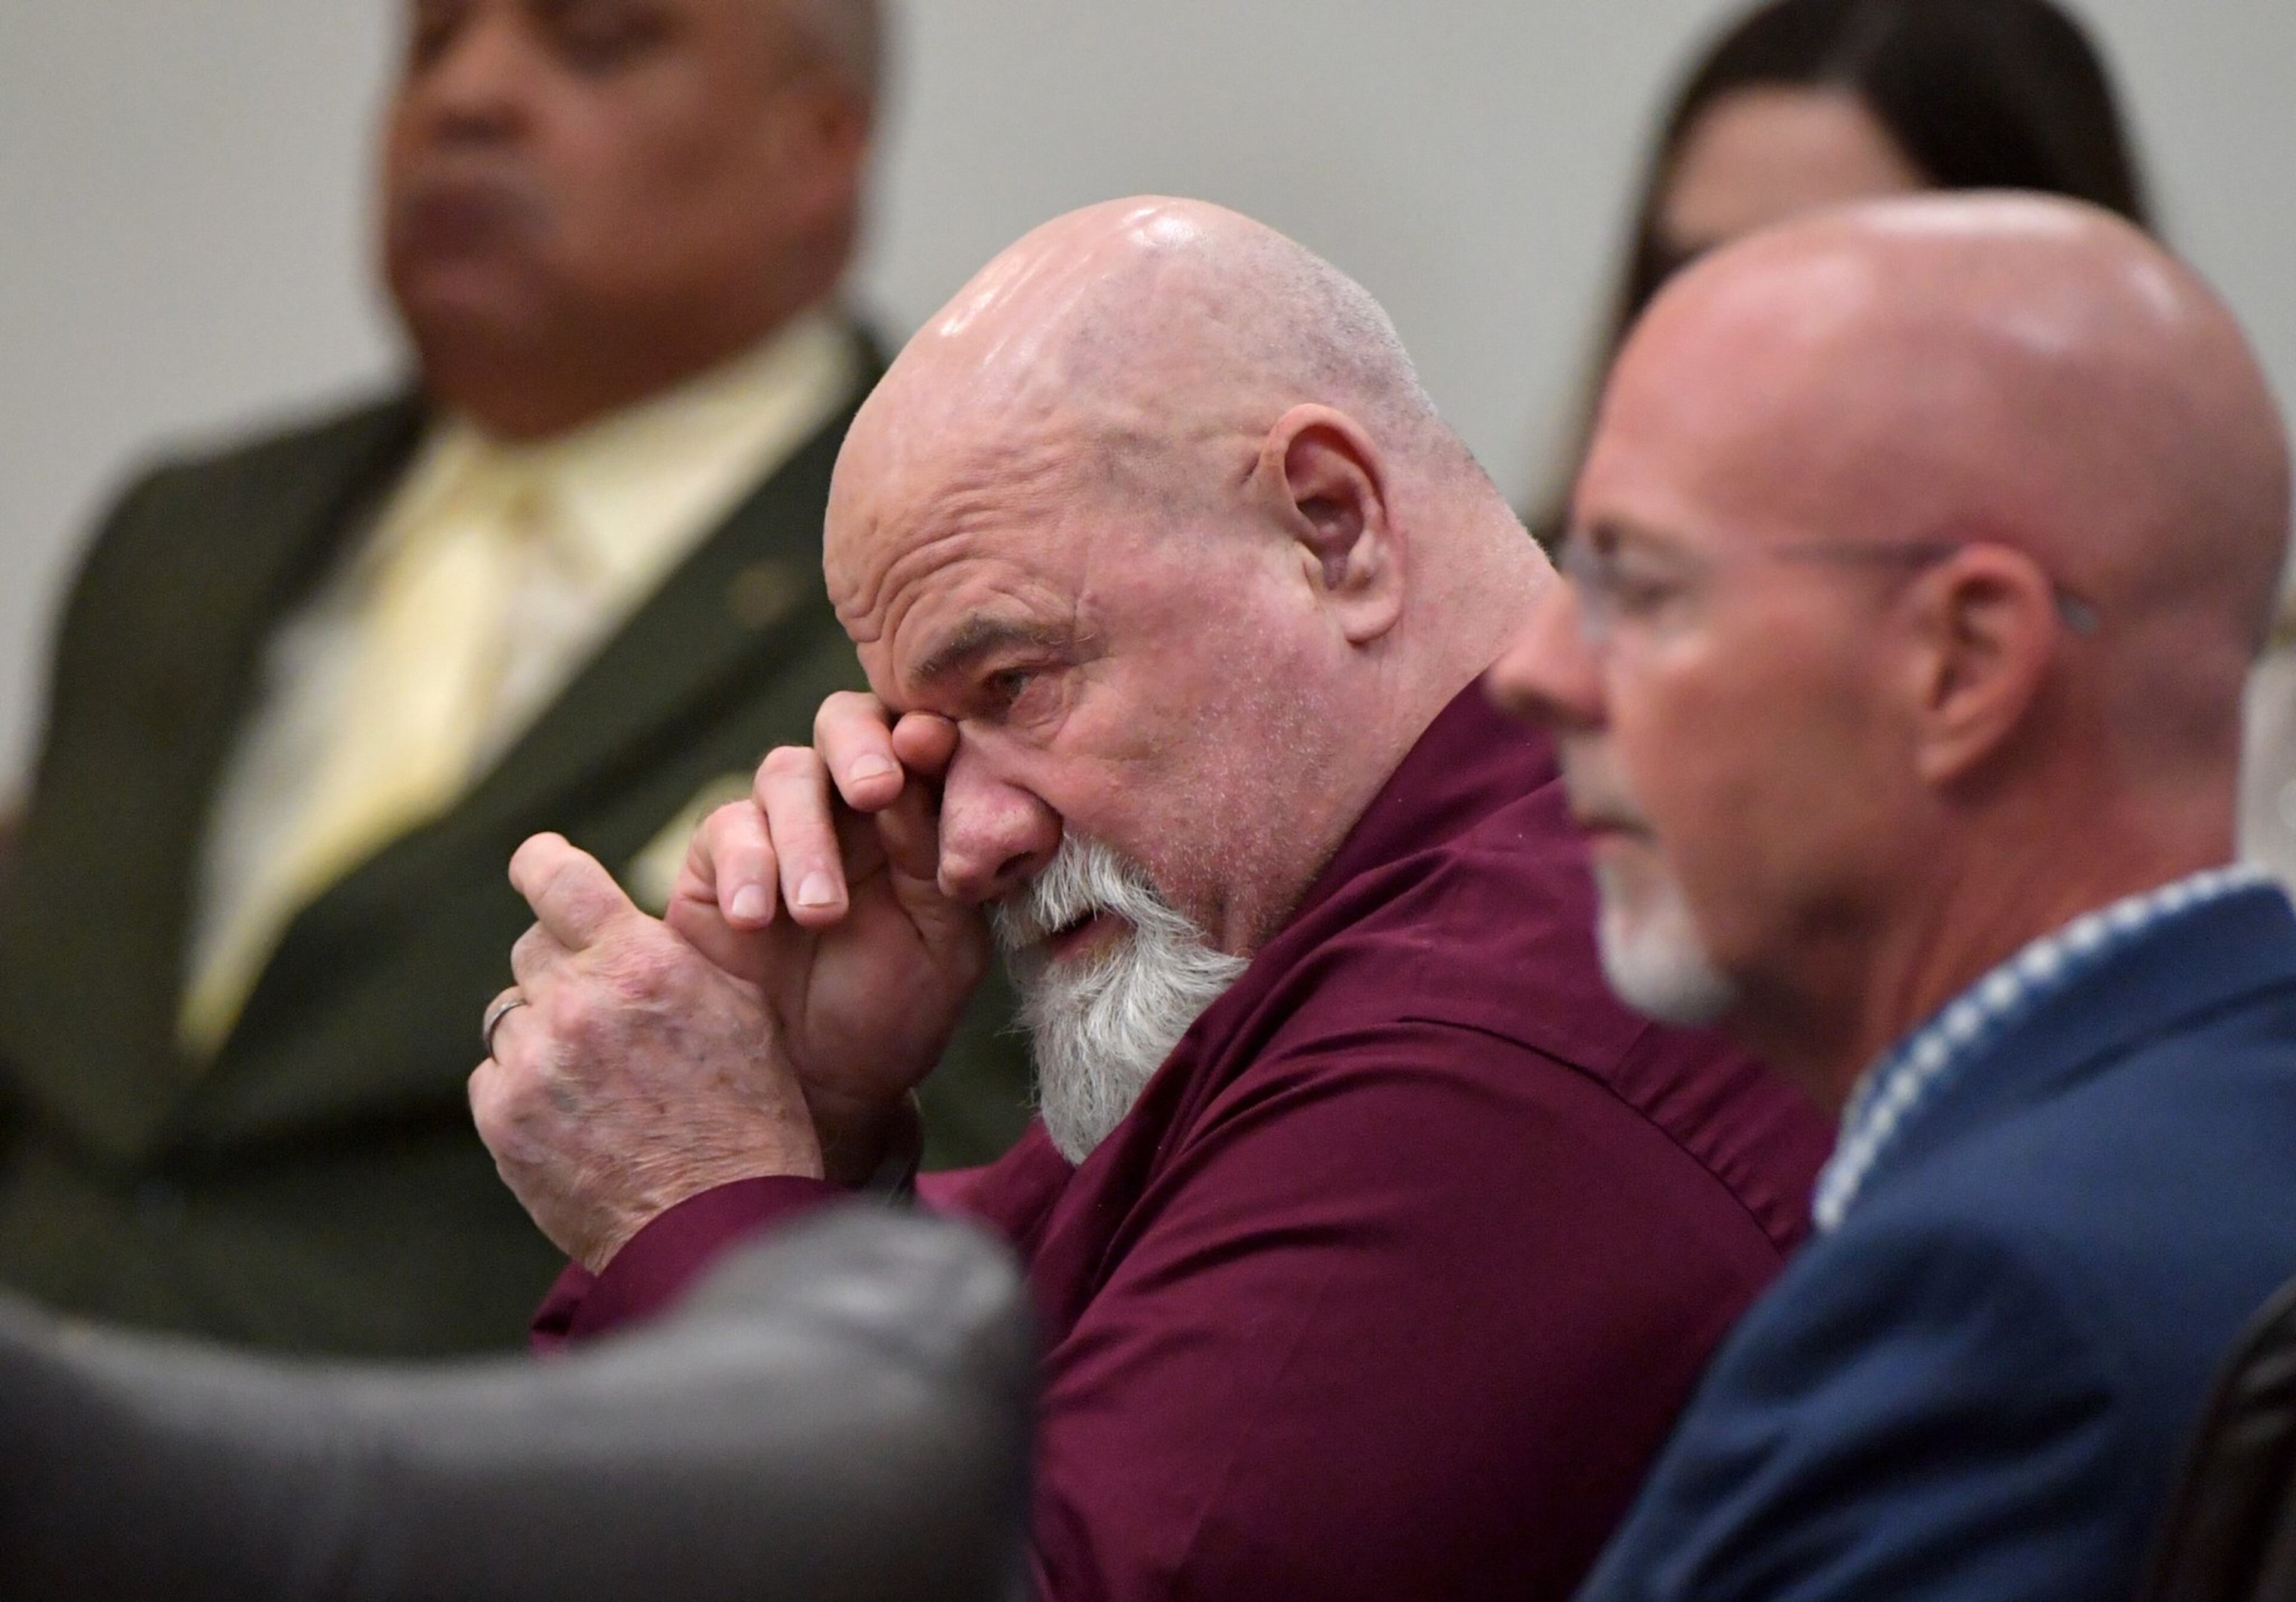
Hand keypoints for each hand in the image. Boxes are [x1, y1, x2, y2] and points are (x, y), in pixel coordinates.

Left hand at [471, 836, 824, 1272]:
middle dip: (563, 972)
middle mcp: (580, 1002)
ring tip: (598, 1084)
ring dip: (546, 1036)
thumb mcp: (739, 1013)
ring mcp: (534, 1062)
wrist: (715, 1226)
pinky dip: (526, 1091)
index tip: (536, 864)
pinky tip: (577, 1122)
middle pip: (533, 949)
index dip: (541, 864)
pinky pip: (494, 1076)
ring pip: (513, 1015)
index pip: (558, 878)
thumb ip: (674, 955)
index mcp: (643, 963)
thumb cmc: (747, 1120)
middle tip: (603, 1017)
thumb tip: (628, 921)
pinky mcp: (503, 1118)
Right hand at [666, 692, 992, 1181]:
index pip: (921, 738)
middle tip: (874, 791)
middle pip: (844, 725)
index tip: (930, 746)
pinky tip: (756, 918)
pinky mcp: (718, 860)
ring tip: (820, 913)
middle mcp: (849, 804)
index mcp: (918, 811)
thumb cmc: (895, 1011)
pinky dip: (744, 867)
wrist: (823, 1086)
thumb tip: (927, 778)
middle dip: (859, 748)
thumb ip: (941, 864)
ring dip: (805, 835)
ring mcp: (781, 826)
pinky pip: (725, 830)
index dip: (923, 731)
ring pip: (784, 774)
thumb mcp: (944, 947)